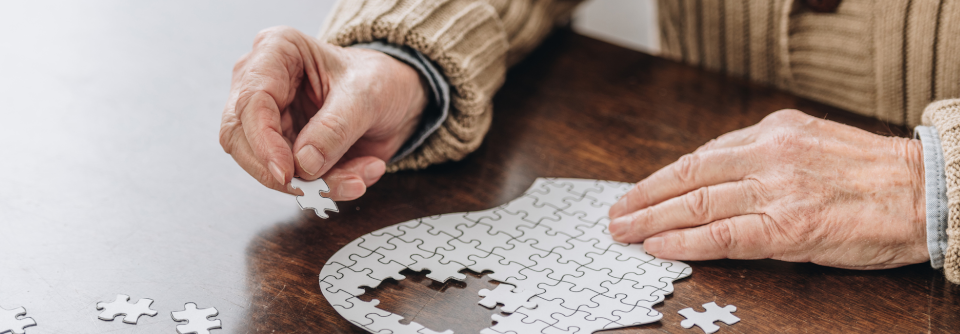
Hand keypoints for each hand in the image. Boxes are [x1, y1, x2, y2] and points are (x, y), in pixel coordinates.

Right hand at [219, 26, 427, 199]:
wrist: (396, 97)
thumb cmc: (379, 79)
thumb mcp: (367, 95)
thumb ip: (335, 127)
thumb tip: (303, 163)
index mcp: (276, 51)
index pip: (251, 102)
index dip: (263, 143)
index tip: (287, 173)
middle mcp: (262, 83)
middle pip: (241, 139)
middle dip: (282, 172)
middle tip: (320, 189)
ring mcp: (268, 119)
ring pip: (266, 166)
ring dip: (314, 184)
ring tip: (358, 179)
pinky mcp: (282, 148)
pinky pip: (293, 179)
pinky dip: (326, 186)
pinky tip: (360, 174)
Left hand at [608, 109, 928, 269]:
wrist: (925, 192)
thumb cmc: (870, 174)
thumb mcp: (811, 143)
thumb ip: (763, 155)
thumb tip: (714, 175)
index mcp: (773, 131)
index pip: (700, 156)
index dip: (662, 178)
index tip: (637, 191)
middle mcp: (768, 155)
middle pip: (688, 177)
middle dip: (644, 197)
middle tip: (615, 214)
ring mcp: (776, 190)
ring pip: (697, 204)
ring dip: (652, 219)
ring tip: (624, 232)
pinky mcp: (788, 227)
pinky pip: (723, 235)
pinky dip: (684, 241)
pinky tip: (659, 247)